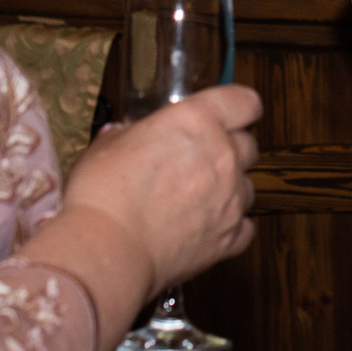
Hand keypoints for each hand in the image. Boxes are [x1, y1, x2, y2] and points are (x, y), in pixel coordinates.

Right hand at [63, 84, 261, 297]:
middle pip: (248, 145)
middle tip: (201, 161)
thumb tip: (125, 134)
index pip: (244, 102)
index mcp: (197, 120)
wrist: (108, 248)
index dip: (240, 108)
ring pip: (247, 186)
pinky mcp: (229, 236)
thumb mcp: (107, 146)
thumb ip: (127, 135)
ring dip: (229, 190)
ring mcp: (230, 197)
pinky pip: (244, 227)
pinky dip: (230, 228)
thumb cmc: (103, 193)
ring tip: (197, 200)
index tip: (232, 115)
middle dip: (230, 150)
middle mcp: (223, 154)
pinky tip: (206, 228)